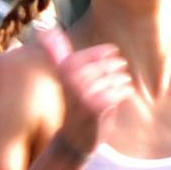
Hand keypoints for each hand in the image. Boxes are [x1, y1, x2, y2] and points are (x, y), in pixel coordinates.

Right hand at [36, 27, 135, 156]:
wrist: (73, 140)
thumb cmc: (73, 105)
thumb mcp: (63, 78)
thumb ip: (57, 54)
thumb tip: (46, 30)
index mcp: (63, 72)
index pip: (88, 55)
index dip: (103, 52)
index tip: (113, 51)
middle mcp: (71, 82)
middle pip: (103, 67)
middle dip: (115, 66)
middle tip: (121, 67)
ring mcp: (83, 94)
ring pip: (112, 79)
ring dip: (122, 79)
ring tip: (124, 81)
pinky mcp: (95, 107)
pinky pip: (116, 93)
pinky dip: (124, 92)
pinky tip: (124, 93)